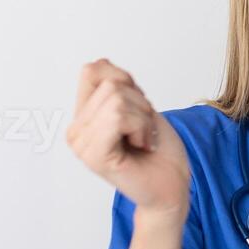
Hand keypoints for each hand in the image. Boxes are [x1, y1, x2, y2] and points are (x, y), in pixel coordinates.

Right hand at [66, 59, 190, 216]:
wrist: (172, 187)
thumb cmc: (160, 151)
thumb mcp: (141, 107)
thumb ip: (118, 85)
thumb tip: (100, 62)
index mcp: (83, 117)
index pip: (93, 70)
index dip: (126, 81)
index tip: (139, 110)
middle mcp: (76, 130)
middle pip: (110, 84)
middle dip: (140, 104)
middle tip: (144, 132)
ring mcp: (81, 144)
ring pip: (116, 100)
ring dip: (143, 118)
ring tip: (142, 140)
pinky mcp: (93, 155)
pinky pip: (118, 117)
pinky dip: (141, 128)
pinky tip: (142, 146)